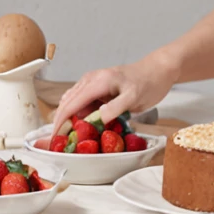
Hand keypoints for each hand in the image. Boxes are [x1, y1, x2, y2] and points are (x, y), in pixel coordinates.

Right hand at [52, 57, 175, 133]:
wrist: (158, 70)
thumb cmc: (148, 82)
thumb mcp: (134, 97)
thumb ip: (116, 107)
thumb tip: (98, 118)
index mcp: (97, 81)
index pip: (71, 103)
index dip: (60, 121)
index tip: (55, 138)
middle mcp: (90, 81)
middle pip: (67, 103)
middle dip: (62, 122)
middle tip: (61, 142)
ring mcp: (93, 84)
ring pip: (73, 103)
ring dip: (71, 119)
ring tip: (73, 137)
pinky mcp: (98, 89)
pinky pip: (83, 103)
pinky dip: (81, 115)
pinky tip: (86, 126)